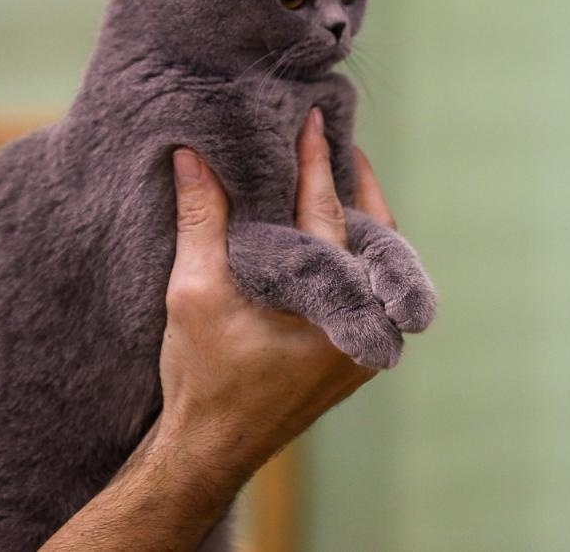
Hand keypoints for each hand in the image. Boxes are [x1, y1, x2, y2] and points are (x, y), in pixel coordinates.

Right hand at [154, 110, 393, 480]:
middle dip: (353, 182)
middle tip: (337, 136)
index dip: (317, 162)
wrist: (209, 450)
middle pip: (373, 233)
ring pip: (376, 261)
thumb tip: (193, 155)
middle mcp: (365, 327)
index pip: (328, 215)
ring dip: (357, 214)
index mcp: (333, 310)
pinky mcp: (357, 352)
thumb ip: (201, 220)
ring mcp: (368, 343)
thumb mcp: (195, 292)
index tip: (313, 118)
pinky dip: (351, 250)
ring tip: (337, 170)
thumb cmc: (201, 378)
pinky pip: (366, 286)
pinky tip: (329, 225)